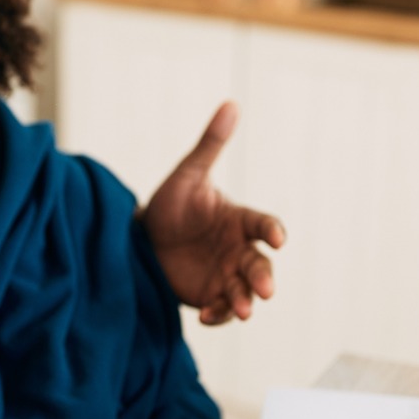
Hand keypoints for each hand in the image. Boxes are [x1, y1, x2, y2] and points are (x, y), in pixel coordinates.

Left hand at [141, 101, 285, 325]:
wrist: (140, 238)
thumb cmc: (170, 203)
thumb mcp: (188, 174)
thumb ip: (210, 144)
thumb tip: (231, 103)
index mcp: (238, 220)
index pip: (262, 224)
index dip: (272, 231)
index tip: (278, 239)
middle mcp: (238, 249)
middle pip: (259, 264)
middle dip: (264, 277)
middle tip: (266, 290)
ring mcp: (225, 274)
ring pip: (245, 290)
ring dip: (246, 301)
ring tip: (243, 311)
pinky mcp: (209, 295)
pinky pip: (221, 307)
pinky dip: (218, 314)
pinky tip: (204, 315)